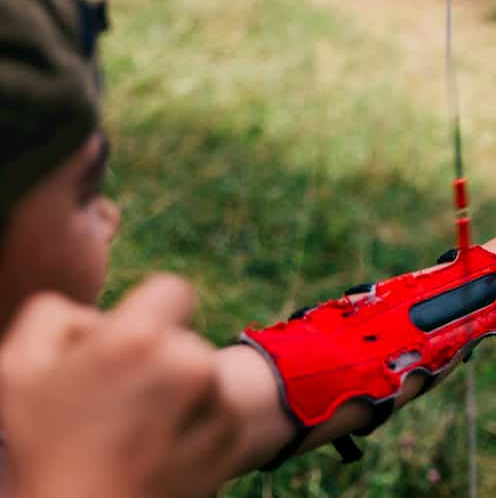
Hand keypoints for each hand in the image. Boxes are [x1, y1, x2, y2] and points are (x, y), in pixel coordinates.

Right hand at [0, 275, 244, 497]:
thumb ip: (53, 314)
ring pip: (202, 375)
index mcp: (139, 339)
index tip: (132, 340)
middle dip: (157, 358)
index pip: (173, 290)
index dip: (150, 311)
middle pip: (184, 338)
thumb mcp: (19, 369)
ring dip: (177, 392)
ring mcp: (216, 404)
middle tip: (116, 399)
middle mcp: (189, 364)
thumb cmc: (45, 447)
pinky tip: (156, 450)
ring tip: (134, 430)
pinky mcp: (229, 438)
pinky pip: (216, 412)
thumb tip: (97, 315)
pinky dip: (194, 425)